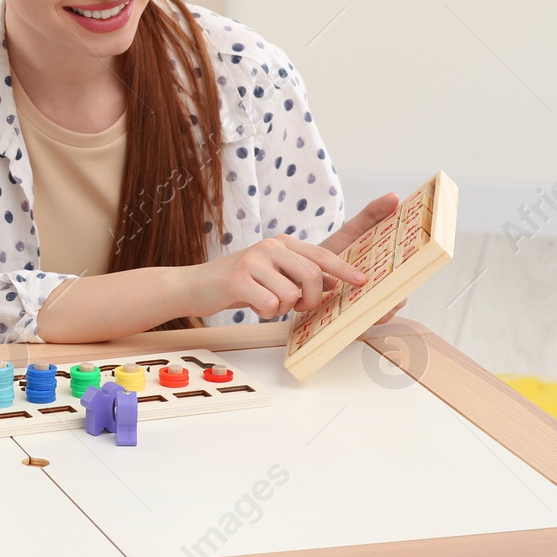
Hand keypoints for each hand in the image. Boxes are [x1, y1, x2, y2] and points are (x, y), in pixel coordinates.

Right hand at [184, 235, 366, 319]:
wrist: (194, 285)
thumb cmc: (238, 282)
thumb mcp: (273, 274)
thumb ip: (301, 275)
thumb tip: (334, 284)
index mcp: (282, 244)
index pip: (322, 252)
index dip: (344, 267)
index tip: (362, 280)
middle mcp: (270, 246)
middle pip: (312, 275)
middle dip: (311, 298)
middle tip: (299, 306)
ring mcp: (253, 260)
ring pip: (291, 294)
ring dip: (284, 308)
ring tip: (268, 303)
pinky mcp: (238, 278)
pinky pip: (270, 304)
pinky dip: (266, 312)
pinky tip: (253, 305)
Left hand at [320, 193, 405, 324]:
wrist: (303, 274)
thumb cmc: (333, 253)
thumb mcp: (351, 233)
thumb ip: (371, 215)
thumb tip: (394, 196)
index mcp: (391, 269)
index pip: (414, 269)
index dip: (417, 265)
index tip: (418, 257)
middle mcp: (389, 290)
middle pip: (401, 293)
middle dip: (396, 288)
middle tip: (384, 282)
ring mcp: (375, 307)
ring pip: (386, 310)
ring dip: (379, 306)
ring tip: (366, 300)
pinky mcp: (357, 320)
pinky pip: (366, 322)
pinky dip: (363, 317)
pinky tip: (352, 313)